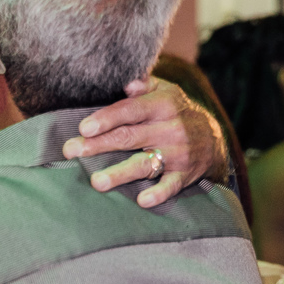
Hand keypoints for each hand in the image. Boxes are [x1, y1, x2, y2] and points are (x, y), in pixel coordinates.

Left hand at [63, 76, 226, 207]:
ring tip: (96, 182)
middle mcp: (169, 129)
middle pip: (128, 138)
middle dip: (97, 145)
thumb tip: (127, 83)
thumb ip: (144, 86)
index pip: (130, 111)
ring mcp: (177, 154)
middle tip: (70, 150)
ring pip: (144, 164)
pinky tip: (142, 201)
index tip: (84, 128)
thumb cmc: (175, 112)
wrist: (213, 138)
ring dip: (120, 174)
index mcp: (162, 105)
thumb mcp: (164, 91)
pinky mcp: (184, 175)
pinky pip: (171, 186)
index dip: (107, 119)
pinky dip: (159, 194)